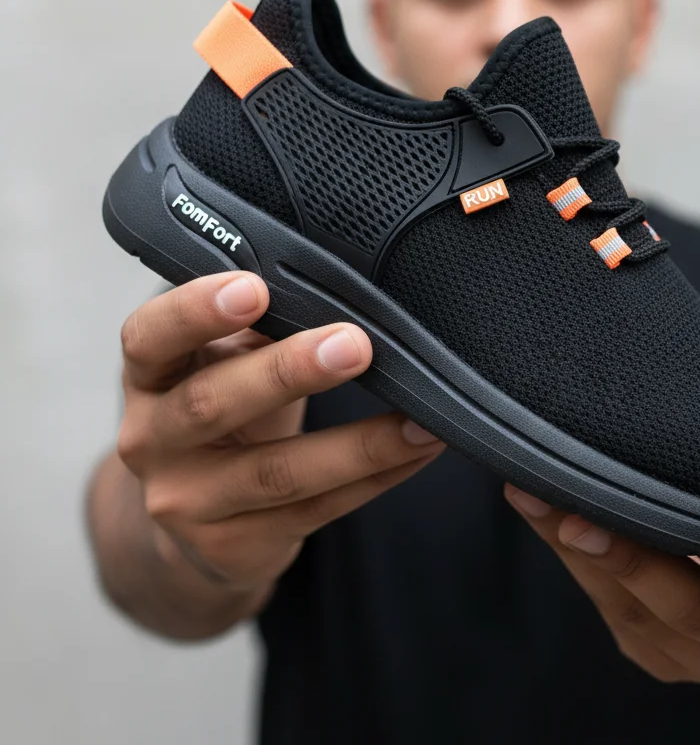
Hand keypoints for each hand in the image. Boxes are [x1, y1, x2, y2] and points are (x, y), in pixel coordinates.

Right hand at [117, 271, 444, 590]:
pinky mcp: (233, 545)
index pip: (148, 338)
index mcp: (149, 376)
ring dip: (357, 445)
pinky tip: (417, 449)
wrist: (191, 514)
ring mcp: (188, 501)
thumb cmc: (220, 407)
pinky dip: (376, 475)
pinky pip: (317, 509)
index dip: (195, 311)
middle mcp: (152, 441)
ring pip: (277, 473)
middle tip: (353, 345)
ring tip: (417, 419)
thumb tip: (332, 291)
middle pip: (211, 405)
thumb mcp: (220, 362)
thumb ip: (256, 329)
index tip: (253, 287)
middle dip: (287, 372)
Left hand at [505, 402, 699, 683]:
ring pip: (634, 610)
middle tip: (577, 514)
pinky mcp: (653, 642)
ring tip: (535, 497)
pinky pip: (606, 605)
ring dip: (581, 554)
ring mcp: (699, 649)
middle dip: (631, 561)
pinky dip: (571, 559)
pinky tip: (539, 511)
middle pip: (690, 608)